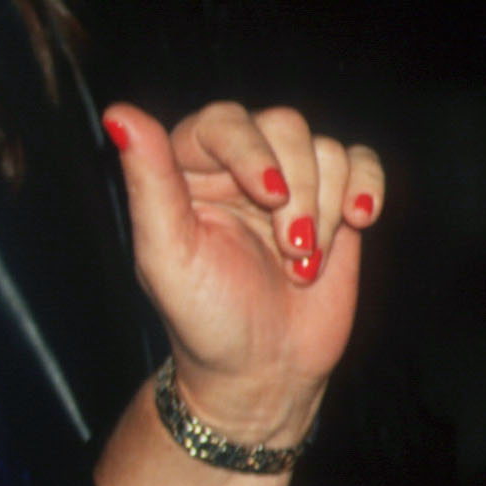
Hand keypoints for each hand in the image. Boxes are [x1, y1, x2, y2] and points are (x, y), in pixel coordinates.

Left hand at [101, 101, 384, 445]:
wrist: (263, 371)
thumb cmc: (205, 318)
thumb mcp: (167, 255)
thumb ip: (147, 181)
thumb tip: (118, 113)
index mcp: (187, 170)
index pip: (223, 122)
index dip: (251, 149)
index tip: (270, 196)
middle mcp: (238, 166)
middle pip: (284, 125)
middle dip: (298, 191)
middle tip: (289, 250)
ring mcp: (291, 181)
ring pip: (326, 147)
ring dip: (327, 208)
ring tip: (303, 262)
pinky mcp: (335, 201)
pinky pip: (362, 162)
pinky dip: (367, 188)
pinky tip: (359, 223)